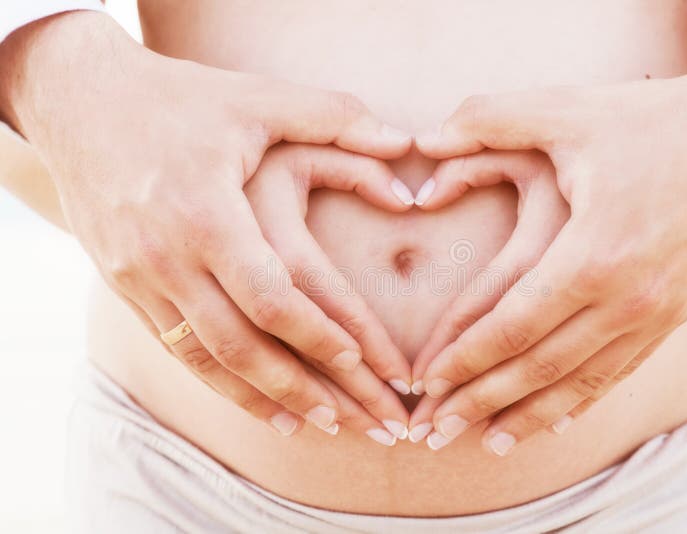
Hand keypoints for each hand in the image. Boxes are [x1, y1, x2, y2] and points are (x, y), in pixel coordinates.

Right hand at [0, 12, 412, 436]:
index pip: (276, 299)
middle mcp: (170, 257)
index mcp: (208, 214)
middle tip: (365, 424)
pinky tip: (256, 401)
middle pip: (247, 347)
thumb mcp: (256, 97)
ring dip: (266, 401)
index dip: (328, 341)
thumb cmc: (178, 99)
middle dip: (311, 391)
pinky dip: (221, 383)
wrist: (79, 101)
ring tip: (319, 428)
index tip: (376, 372)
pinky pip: (177, 350)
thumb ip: (334, 118)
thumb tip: (406, 144)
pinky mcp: (125, 286)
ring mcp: (141, 277)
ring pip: (209, 361)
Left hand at [410, 49, 686, 453]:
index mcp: (592, 253)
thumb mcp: (568, 110)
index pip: (510, 325)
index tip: (424, 384)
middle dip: (479, 402)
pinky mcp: (675, 316)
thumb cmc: (655, 122)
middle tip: (435, 431)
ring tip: (487, 441)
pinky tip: (553, 418)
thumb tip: (427, 139)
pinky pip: (618, 373)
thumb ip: (489, 119)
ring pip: (579, 383)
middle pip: (537, 367)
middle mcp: (627, 298)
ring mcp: (656, 314)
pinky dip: (580, 401)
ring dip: (527, 416)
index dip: (462, 359)